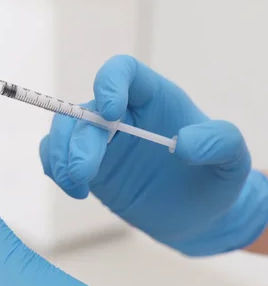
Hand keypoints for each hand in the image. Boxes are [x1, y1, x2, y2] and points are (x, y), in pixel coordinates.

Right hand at [40, 55, 267, 255]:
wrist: (195, 215)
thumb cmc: (215, 179)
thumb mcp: (232, 159)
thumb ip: (218, 142)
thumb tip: (183, 144)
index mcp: (152, 98)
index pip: (122, 71)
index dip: (110, 83)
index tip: (111, 113)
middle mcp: (120, 114)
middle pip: (85, 110)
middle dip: (79, 141)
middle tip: (85, 173)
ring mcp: (99, 139)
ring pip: (63, 130)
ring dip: (60, 155)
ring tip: (76, 185)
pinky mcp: (85, 164)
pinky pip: (55, 154)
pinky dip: (54, 167)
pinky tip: (75, 190)